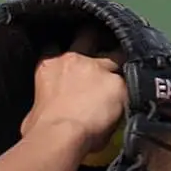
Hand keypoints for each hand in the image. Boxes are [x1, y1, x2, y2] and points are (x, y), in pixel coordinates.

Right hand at [21, 38, 125, 153]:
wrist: (59, 135)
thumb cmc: (39, 129)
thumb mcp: (33, 111)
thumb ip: (44, 103)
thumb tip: (46, 112)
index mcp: (49, 66)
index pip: (54, 45)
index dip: (63, 49)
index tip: (70, 56)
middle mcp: (74, 59)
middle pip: (88, 35)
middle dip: (95, 37)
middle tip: (103, 46)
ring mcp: (98, 69)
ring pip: (117, 54)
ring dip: (120, 61)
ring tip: (127, 71)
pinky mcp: (118, 84)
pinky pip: (131, 82)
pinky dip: (132, 89)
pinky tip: (137, 96)